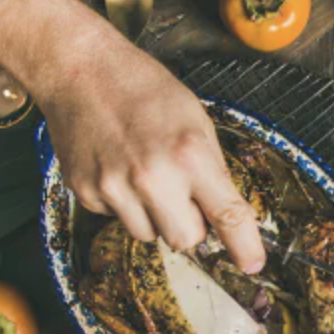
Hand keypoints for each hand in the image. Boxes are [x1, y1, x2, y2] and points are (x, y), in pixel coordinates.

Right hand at [34, 28, 264, 272]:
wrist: (80, 69)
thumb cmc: (143, 90)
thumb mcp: (196, 121)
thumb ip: (212, 170)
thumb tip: (227, 215)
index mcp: (189, 154)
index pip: (227, 215)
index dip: (245, 246)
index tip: (253, 264)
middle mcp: (152, 177)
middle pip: (186, 240)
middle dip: (191, 225)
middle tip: (182, 193)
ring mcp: (114, 187)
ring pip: (150, 235)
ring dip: (155, 216)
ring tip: (145, 173)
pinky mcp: (86, 192)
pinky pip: (117, 219)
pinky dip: (123, 203)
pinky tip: (118, 167)